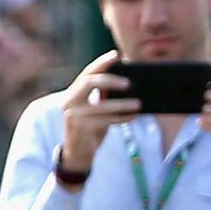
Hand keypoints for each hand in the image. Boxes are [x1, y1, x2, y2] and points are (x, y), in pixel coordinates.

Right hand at [57, 49, 139, 174]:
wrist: (78, 154)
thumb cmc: (91, 129)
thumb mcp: (97, 111)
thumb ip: (105, 99)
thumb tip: (130, 87)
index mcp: (74, 93)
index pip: (87, 73)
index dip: (102, 63)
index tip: (117, 55)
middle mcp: (70, 100)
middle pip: (89, 83)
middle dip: (109, 80)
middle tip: (130, 83)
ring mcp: (73, 114)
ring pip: (100, 105)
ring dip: (122, 104)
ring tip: (140, 103)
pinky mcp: (80, 128)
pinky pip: (104, 121)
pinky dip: (120, 118)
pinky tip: (133, 116)